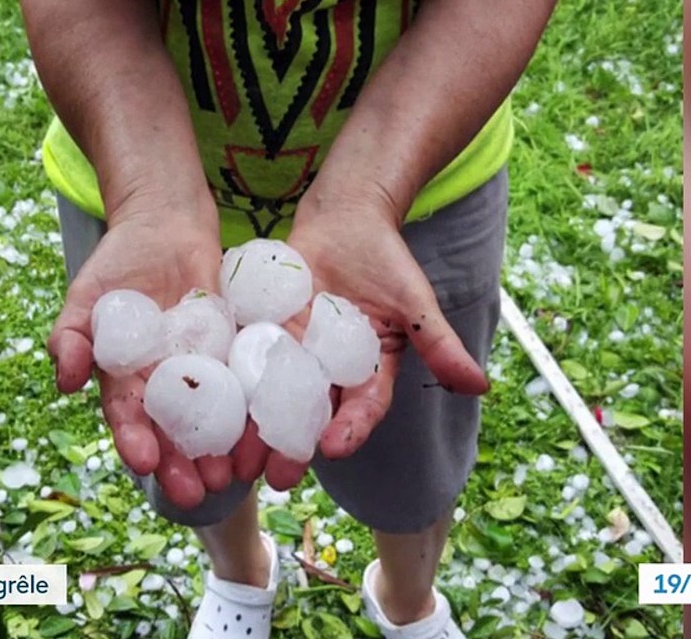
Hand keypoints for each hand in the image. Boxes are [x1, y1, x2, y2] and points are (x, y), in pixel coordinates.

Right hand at [46, 198, 236, 508]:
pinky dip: (254, 410)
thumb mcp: (87, 294)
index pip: (128, 416)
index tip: (145, 462)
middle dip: (182, 463)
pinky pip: (245, 383)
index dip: (135, 440)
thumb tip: (64, 381)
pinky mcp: (234, 350)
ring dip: (221, 449)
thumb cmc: (119, 260)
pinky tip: (266, 433)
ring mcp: (202, 368)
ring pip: (212, 417)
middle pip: (172, 430)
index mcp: (125, 377)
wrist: (165, 222)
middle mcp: (164, 382)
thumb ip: (72, 336)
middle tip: (197, 491)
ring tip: (234, 476)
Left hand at [231, 195, 489, 489]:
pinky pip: (246, 360)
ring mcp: (293, 353)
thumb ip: (440, 344)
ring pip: (273, 396)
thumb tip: (481, 386)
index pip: (362, 406)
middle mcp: (329, 369)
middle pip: (312, 414)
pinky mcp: (263, 332)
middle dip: (294, 446)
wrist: (345, 214)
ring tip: (237, 460)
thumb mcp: (415, 301)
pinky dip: (230, 384)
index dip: (350, 427)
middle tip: (277, 476)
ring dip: (256, 430)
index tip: (333, 448)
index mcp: (369, 369)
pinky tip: (210, 405)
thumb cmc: (387, 256)